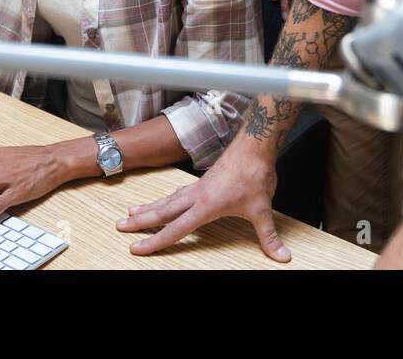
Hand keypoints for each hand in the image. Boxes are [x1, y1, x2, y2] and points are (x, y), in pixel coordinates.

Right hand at [115, 137, 289, 260]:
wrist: (255, 145)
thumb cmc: (255, 174)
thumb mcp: (262, 209)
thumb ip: (269, 236)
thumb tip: (282, 256)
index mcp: (206, 206)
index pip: (175, 228)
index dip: (155, 241)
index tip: (137, 248)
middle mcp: (197, 196)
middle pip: (162, 211)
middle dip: (140, 221)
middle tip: (120, 226)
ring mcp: (198, 186)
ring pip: (167, 199)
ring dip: (148, 208)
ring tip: (131, 213)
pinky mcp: (204, 180)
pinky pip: (178, 192)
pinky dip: (165, 199)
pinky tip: (163, 201)